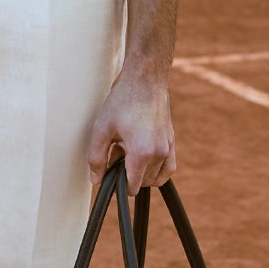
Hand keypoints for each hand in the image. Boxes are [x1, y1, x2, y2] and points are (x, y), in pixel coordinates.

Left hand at [87, 71, 175, 189]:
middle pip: (143, 182)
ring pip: (155, 177)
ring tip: (127, 151)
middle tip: (115, 152)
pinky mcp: (172, 141)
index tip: (110, 170)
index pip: (132, 187)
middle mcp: (159, 154)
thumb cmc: (123, 101)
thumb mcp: (101, 129)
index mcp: (142, 153)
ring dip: (141, 171)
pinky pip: (169, 168)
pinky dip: (157, 170)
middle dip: (128, 173)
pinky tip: (143, 157)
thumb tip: (97, 180)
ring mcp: (168, 148)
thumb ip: (96, 158)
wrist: (145, 80)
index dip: (118, 183)